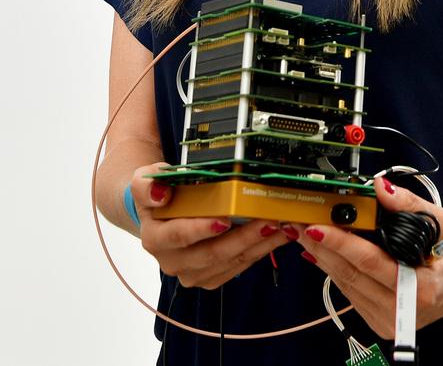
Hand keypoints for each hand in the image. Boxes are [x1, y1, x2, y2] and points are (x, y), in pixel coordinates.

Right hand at [130, 163, 288, 288]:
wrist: (162, 210)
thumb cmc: (160, 192)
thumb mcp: (146, 179)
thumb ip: (147, 184)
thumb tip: (161, 193)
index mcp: (155, 238)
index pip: (178, 236)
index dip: (201, 229)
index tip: (224, 219)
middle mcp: (172, 261)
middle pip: (211, 253)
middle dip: (243, 237)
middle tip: (268, 220)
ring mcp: (192, 273)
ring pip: (230, 262)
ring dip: (259, 245)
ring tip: (282, 226)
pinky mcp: (211, 277)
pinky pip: (239, 266)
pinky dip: (260, 251)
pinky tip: (278, 235)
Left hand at [293, 177, 442, 338]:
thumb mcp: (440, 220)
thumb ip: (407, 204)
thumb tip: (378, 188)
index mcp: (422, 289)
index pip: (370, 263)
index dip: (341, 243)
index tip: (317, 226)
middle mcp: (403, 311)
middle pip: (351, 274)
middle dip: (321, 245)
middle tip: (297, 220)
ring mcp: (390, 320)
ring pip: (345, 284)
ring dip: (321, 256)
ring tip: (301, 230)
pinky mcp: (380, 321)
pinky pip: (349, 292)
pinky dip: (332, 269)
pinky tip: (317, 250)